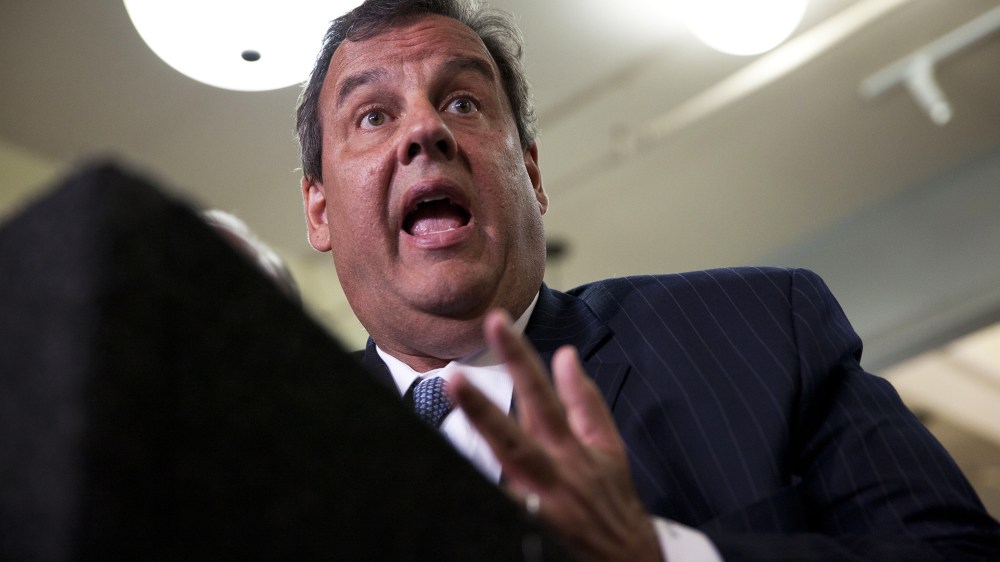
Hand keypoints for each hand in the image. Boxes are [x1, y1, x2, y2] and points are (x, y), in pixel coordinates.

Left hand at [449, 310, 662, 561]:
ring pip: (511, 473)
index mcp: (573, 446)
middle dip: (485, 405)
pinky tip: (458, 489)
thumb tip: (565, 355)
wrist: (633, 559)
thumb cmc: (614, 500)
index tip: (496, 324)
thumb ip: (584, 401)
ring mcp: (547, 505)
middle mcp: (559, 472)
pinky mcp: (540, 530)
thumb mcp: (608, 448)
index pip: (542, 393)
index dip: (519, 358)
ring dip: (484, 442)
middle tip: (454, 377)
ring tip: (456, 413)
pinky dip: (494, 498)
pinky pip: (510, 510)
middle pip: (518, 435)